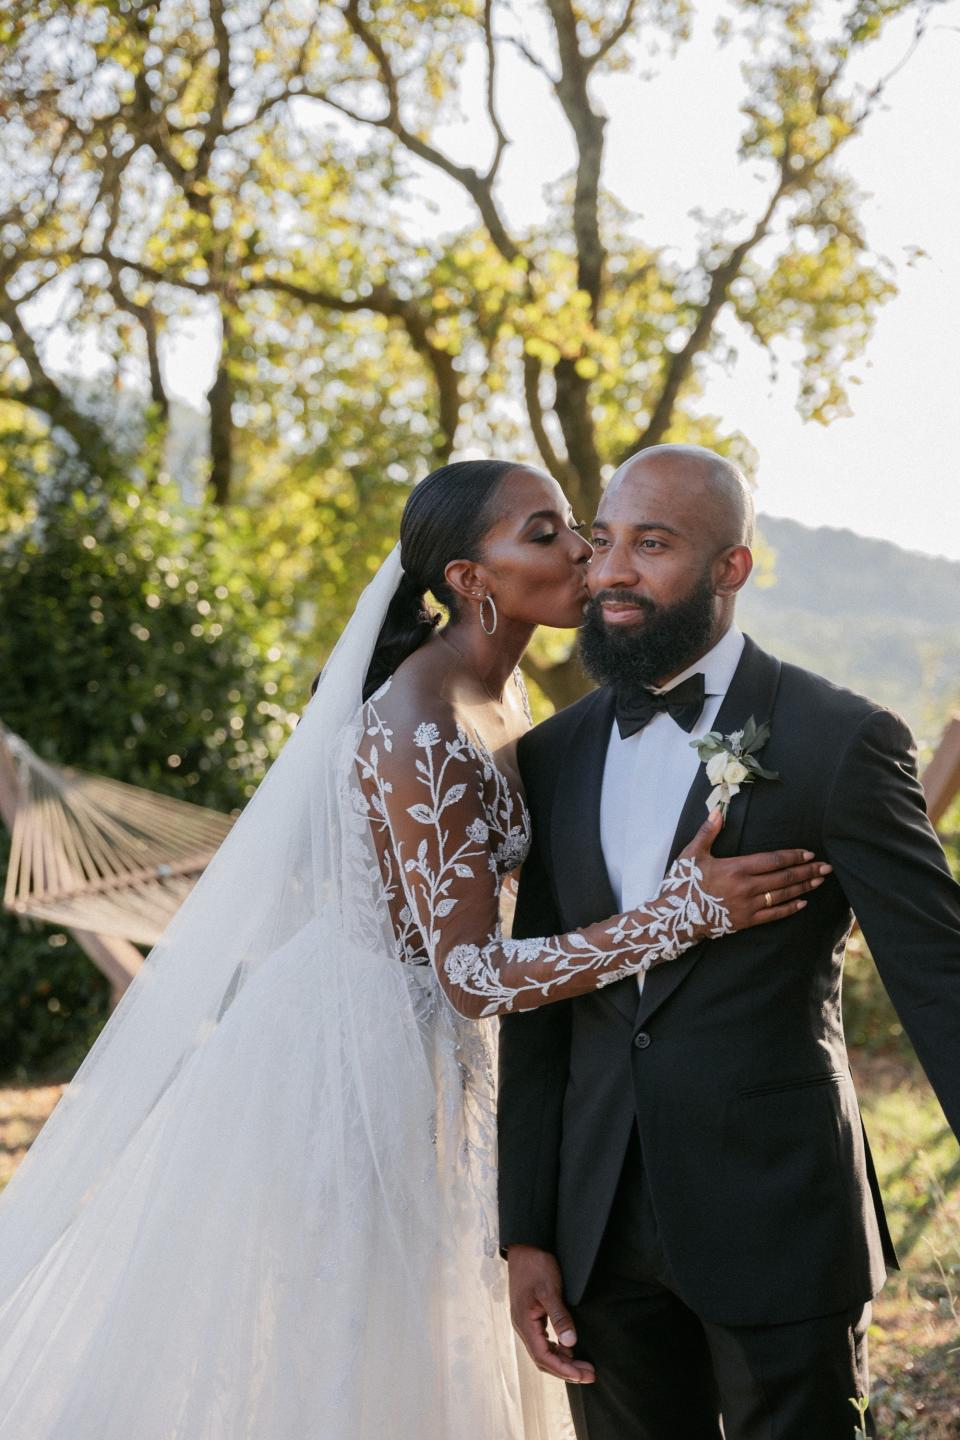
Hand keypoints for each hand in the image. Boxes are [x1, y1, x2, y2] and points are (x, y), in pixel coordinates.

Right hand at [507, 1245, 595, 1384]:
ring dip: (563, 1361)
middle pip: (543, 1359)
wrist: (525, 1247)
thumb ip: (559, 1316)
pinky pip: (544, 1340)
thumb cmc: (536, 1265)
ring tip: (584, 1366)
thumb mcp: (549, 1289)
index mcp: (524, 1323)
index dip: (563, 1369)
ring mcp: (526, 1322)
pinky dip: (558, 1349)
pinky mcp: (531, 1316)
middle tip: (590, 1375)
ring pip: (544, 1351)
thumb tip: (570, 1343)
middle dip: (566, 1370)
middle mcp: (523, 1326)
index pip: (543, 1356)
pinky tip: (570, 1349)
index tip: (583, 1375)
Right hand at [681, 809, 831, 930]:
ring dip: (803, 887)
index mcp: (735, 868)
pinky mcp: (745, 921)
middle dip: (807, 871)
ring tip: (818, 881)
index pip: (772, 860)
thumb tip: (717, 810)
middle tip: (826, 867)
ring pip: (782, 895)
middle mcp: (746, 887)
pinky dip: (789, 908)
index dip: (793, 856)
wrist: (674, 918)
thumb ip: (708, 831)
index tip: (809, 853)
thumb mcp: (692, 853)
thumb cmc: (683, 883)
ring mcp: (747, 906)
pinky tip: (802, 903)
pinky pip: (773, 915)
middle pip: (783, 877)